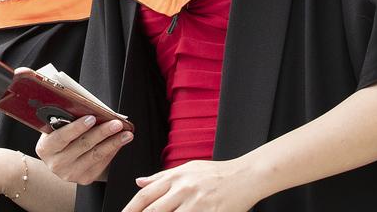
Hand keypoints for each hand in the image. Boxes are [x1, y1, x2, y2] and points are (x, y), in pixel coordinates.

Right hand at [34, 114, 131, 184]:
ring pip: (95, 155)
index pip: (61, 137)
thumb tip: (90, 108)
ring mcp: (70, 173)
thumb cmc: (57, 135)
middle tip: (116, 123)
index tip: (92, 117)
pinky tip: (120, 142)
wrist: (57, 159)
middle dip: (102, 132)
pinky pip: (101, 163)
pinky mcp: (84, 179)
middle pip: (83, 145)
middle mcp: (56, 164)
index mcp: (45, 148)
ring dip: (113, 142)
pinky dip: (112, 151)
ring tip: (126, 133)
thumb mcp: (55, 127)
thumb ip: (65, 119)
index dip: (76, 127)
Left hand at [122, 160, 260, 211]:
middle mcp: (183, 189)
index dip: (131, 208)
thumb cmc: (216, 173)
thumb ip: (162, 177)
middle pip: (153, 210)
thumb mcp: (187, 169)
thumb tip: (139, 181)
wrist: (245, 176)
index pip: (146, 195)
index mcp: (175, 177)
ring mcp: (196, 202)